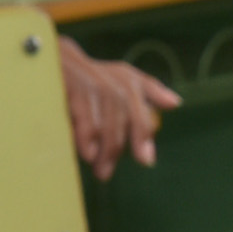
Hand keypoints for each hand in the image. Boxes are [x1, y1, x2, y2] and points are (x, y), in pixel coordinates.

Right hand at [60, 37, 180, 178]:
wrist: (58, 57)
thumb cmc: (93, 74)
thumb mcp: (124, 78)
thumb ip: (150, 92)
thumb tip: (175, 104)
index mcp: (131, 81)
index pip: (142, 116)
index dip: (142, 138)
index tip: (144, 160)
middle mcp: (117, 83)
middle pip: (123, 123)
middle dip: (117, 150)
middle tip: (107, 173)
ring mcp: (96, 86)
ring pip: (105, 125)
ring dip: (103, 151)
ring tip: (98, 170)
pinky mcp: (75, 90)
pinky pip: (85, 120)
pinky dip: (87, 139)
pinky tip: (87, 155)